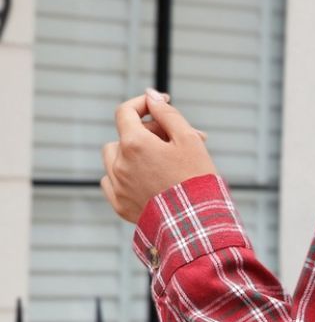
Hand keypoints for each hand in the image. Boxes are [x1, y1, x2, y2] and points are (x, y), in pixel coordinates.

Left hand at [101, 89, 217, 224]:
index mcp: (134, 144)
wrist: (197, 225)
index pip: (126, 111)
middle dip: (149, 134)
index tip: (162, 104)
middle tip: (178, 143)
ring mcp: (117, 186)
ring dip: (131, 154)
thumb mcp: (189, 140)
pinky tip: (145, 180)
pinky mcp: (119, 206)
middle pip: (124, 136)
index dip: (144, 103)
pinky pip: (111, 181)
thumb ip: (167, 113)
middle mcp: (119, 164)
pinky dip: (124, 176)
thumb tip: (151, 96)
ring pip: (114, 158)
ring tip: (159, 162)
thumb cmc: (197, 180)